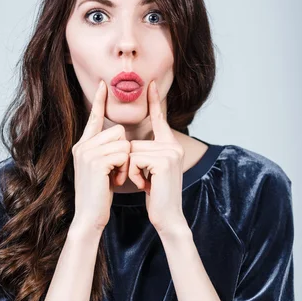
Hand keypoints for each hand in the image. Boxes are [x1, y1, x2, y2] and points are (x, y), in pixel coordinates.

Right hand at [72, 80, 130, 231]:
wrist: (89, 216)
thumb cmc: (99, 195)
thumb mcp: (102, 169)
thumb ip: (106, 151)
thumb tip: (121, 137)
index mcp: (82, 145)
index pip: (94, 118)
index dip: (99, 101)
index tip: (104, 84)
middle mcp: (82, 146)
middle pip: (118, 131)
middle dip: (125, 152)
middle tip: (116, 172)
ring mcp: (87, 153)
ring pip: (123, 142)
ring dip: (126, 162)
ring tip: (115, 177)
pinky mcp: (96, 162)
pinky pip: (123, 154)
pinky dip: (124, 168)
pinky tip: (115, 181)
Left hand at [128, 80, 187, 233]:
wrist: (168, 217)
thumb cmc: (156, 195)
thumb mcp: (150, 170)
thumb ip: (145, 153)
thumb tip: (129, 143)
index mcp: (170, 146)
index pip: (160, 119)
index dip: (154, 101)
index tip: (150, 83)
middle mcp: (173, 146)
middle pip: (135, 141)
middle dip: (131, 164)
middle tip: (144, 180)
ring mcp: (170, 152)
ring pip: (133, 151)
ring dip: (131, 170)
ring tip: (146, 183)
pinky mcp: (164, 161)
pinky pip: (134, 159)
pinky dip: (134, 175)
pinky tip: (146, 186)